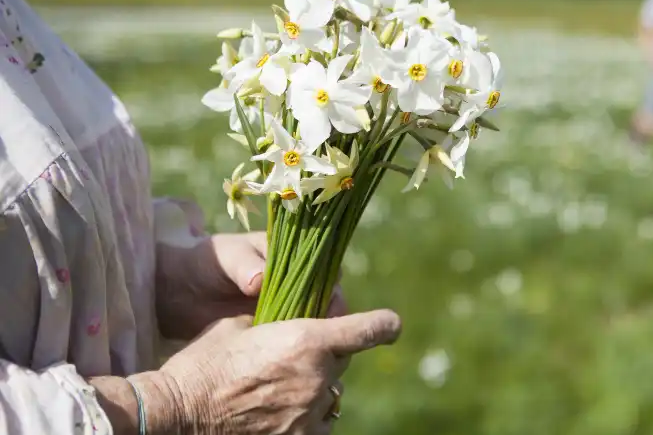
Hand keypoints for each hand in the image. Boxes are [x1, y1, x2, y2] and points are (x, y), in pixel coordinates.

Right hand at [151, 310, 400, 434]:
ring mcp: (308, 416)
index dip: (383, 325)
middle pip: (344, 360)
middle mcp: (316, 379)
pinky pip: (317, 425)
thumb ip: (275, 321)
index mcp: (307, 341)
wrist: (173, 415)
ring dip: (316, 388)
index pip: (371, 330)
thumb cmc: (200, 364)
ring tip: (282, 388)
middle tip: (299, 353)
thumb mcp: (238, 325)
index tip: (388, 325)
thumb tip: (293, 319)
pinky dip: (306, 417)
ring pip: (331, 395)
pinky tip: (280, 412)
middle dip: (329, 353)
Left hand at [156, 232, 347, 340]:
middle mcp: (295, 284)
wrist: (178, 289)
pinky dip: (295, 351)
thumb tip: (260, 280)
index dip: (332, 288)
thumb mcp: (226, 257)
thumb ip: (244, 266)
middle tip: (324, 335)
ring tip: (310, 354)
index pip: (326, 271)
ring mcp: (284, 310)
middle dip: (329, 318)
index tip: (331, 305)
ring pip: (312, 325)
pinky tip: (292, 363)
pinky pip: (291, 342)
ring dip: (313, 337)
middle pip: (325, 301)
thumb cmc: (206, 263)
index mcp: (292, 258)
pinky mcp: (272, 333)